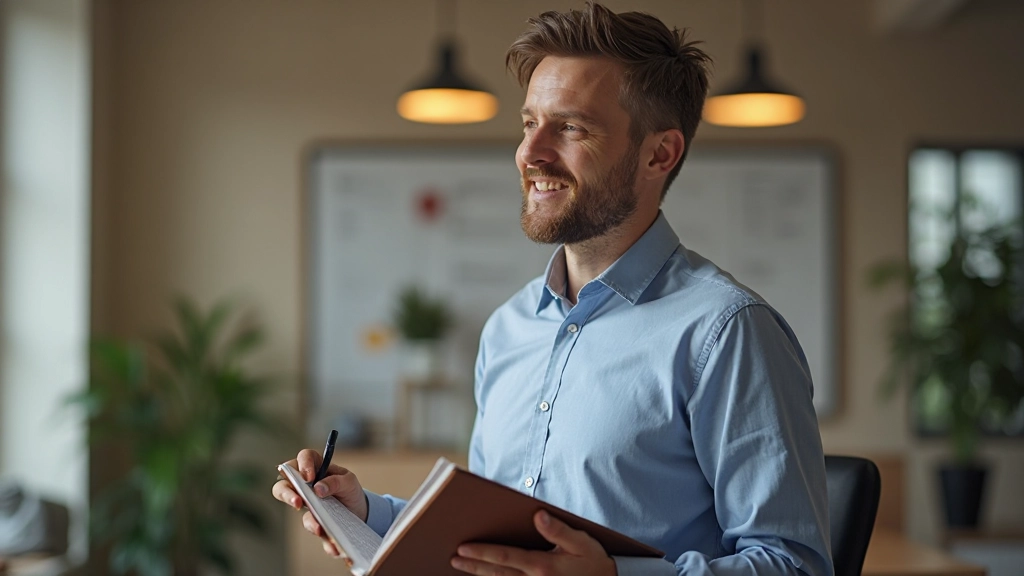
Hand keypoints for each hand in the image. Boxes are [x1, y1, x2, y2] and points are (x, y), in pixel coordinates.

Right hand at [271, 448, 367, 557]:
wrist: (361, 512)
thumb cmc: (350, 490)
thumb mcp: (349, 481)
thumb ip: (336, 481)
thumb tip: (319, 488)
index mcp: (316, 467)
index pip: (303, 458)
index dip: (303, 464)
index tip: (309, 478)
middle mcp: (305, 485)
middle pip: (284, 483)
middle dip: (286, 493)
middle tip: (298, 502)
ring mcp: (306, 504)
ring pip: (294, 509)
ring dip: (307, 519)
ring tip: (319, 528)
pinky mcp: (313, 521)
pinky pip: (312, 528)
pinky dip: (323, 537)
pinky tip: (334, 545)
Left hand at [451, 510, 616, 575]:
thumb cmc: (594, 562)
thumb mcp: (582, 542)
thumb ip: (559, 530)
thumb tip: (537, 515)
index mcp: (543, 566)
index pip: (506, 558)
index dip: (482, 553)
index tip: (462, 548)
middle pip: (496, 573)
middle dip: (473, 565)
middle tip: (453, 557)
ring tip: (459, 567)